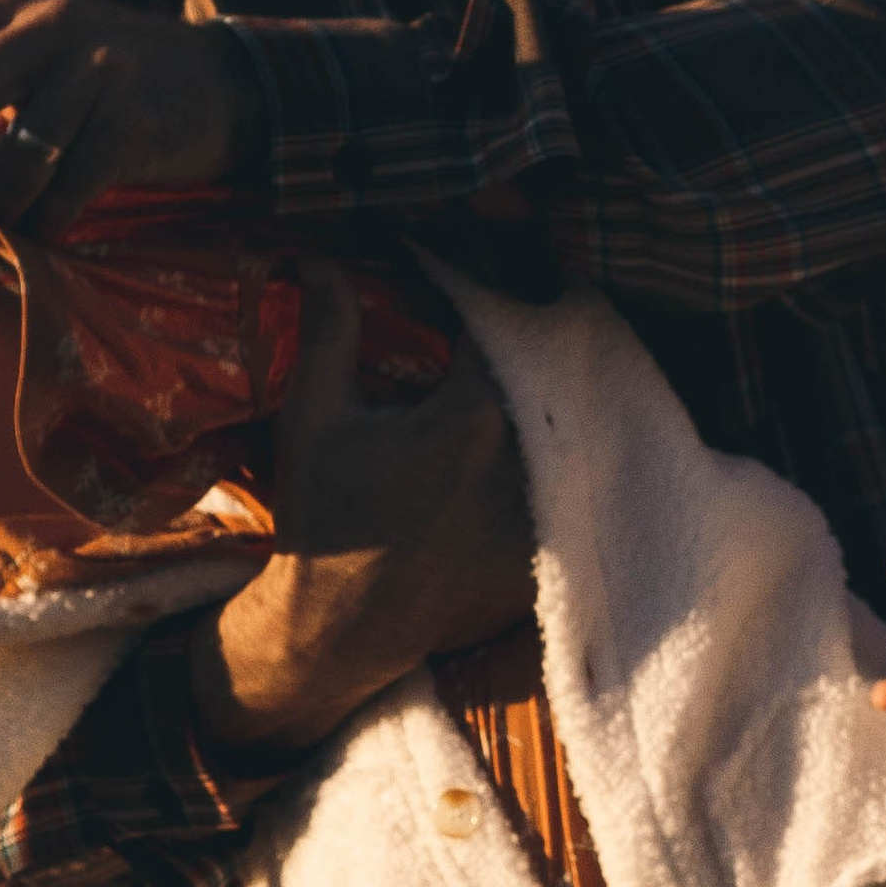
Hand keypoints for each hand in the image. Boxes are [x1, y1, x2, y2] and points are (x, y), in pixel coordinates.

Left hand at [0, 0, 258, 237]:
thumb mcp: (36, 57)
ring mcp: (97, 68)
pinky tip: (52, 224)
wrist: (223, 85)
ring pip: (11, 156)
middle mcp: (46, 23)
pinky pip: (67, 190)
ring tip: (6, 221)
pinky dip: (48, 221)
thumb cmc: (108, 86)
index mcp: (4, 4)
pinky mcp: (136, 122)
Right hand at [189, 260, 534, 759]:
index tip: (492, 259)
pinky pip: (570, 495)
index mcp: (471, 417)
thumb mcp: (315, 418)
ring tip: (559, 365)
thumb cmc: (324, 517)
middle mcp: (523, 463)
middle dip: (539, 336)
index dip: (495, 285)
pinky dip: (561, 468)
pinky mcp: (551, 556)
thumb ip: (329, 332)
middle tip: (536, 298)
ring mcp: (544, 515)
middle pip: (549, 376)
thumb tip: (317, 259)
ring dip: (556, 402)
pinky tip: (549, 446)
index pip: (502, 326)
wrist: (338, 628)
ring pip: (568, 434)